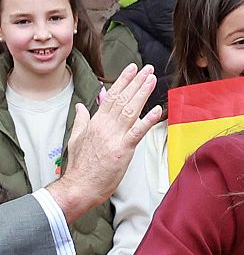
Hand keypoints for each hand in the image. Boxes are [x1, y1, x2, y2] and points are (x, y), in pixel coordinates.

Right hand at [48, 64, 161, 223]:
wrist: (79, 185)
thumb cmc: (80, 166)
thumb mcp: (76, 138)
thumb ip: (81, 120)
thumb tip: (81, 106)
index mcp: (95, 122)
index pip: (110, 96)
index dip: (123, 81)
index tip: (132, 70)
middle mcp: (105, 126)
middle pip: (122, 99)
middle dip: (136, 82)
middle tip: (147, 69)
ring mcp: (114, 137)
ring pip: (130, 110)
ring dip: (143, 93)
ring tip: (152, 79)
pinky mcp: (122, 149)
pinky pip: (137, 132)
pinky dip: (147, 120)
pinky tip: (157, 109)